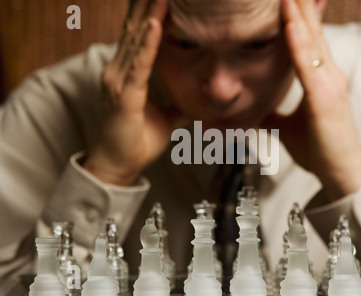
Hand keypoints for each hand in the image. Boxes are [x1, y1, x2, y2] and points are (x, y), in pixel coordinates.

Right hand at [85, 0, 186, 185]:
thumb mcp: (165, 117)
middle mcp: (118, 70)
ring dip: (150, 13)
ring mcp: (118, 81)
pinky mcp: (124, 95)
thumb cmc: (136, 141)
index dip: (151, 12)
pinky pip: (139, 65)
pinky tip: (156, 25)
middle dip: (149, 4)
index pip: (139, 34)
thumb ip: (176, 103)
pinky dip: (148, 44)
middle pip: (134, 28)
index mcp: (126, 73)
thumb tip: (194, 98)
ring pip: (135, 39)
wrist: (119, 165)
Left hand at [262, 0, 360, 200]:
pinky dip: (298, 43)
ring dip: (297, 13)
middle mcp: (330, 76)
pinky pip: (309, 66)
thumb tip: (254, 108)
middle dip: (298, 5)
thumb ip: (274, 112)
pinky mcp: (326, 100)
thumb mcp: (287, 126)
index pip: (308, 40)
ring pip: (311, 41)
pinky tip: (288, 24)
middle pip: (312, 32)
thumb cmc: (318, 148)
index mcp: (322, 79)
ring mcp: (331, 85)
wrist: (340, 174)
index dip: (297, 15)